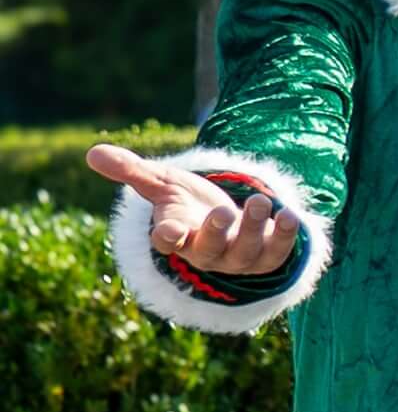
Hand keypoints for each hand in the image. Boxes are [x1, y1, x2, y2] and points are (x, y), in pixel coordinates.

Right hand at [88, 145, 300, 283]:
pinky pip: (277, 253)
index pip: (167, 242)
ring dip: (253, 229)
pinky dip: (285, 237)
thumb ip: (132, 171)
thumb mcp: (163, 183)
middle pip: (208, 250)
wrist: (229, 222)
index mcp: (176, 235)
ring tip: (260, 200)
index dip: (166, 237)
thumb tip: (92, 153)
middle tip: (223, 211)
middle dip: (215, 232)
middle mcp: (206, 252)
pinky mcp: (267, 256)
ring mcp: (237, 257)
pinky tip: (291, 216)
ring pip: (245, 253)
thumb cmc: (188, 204)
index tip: (166, 230)